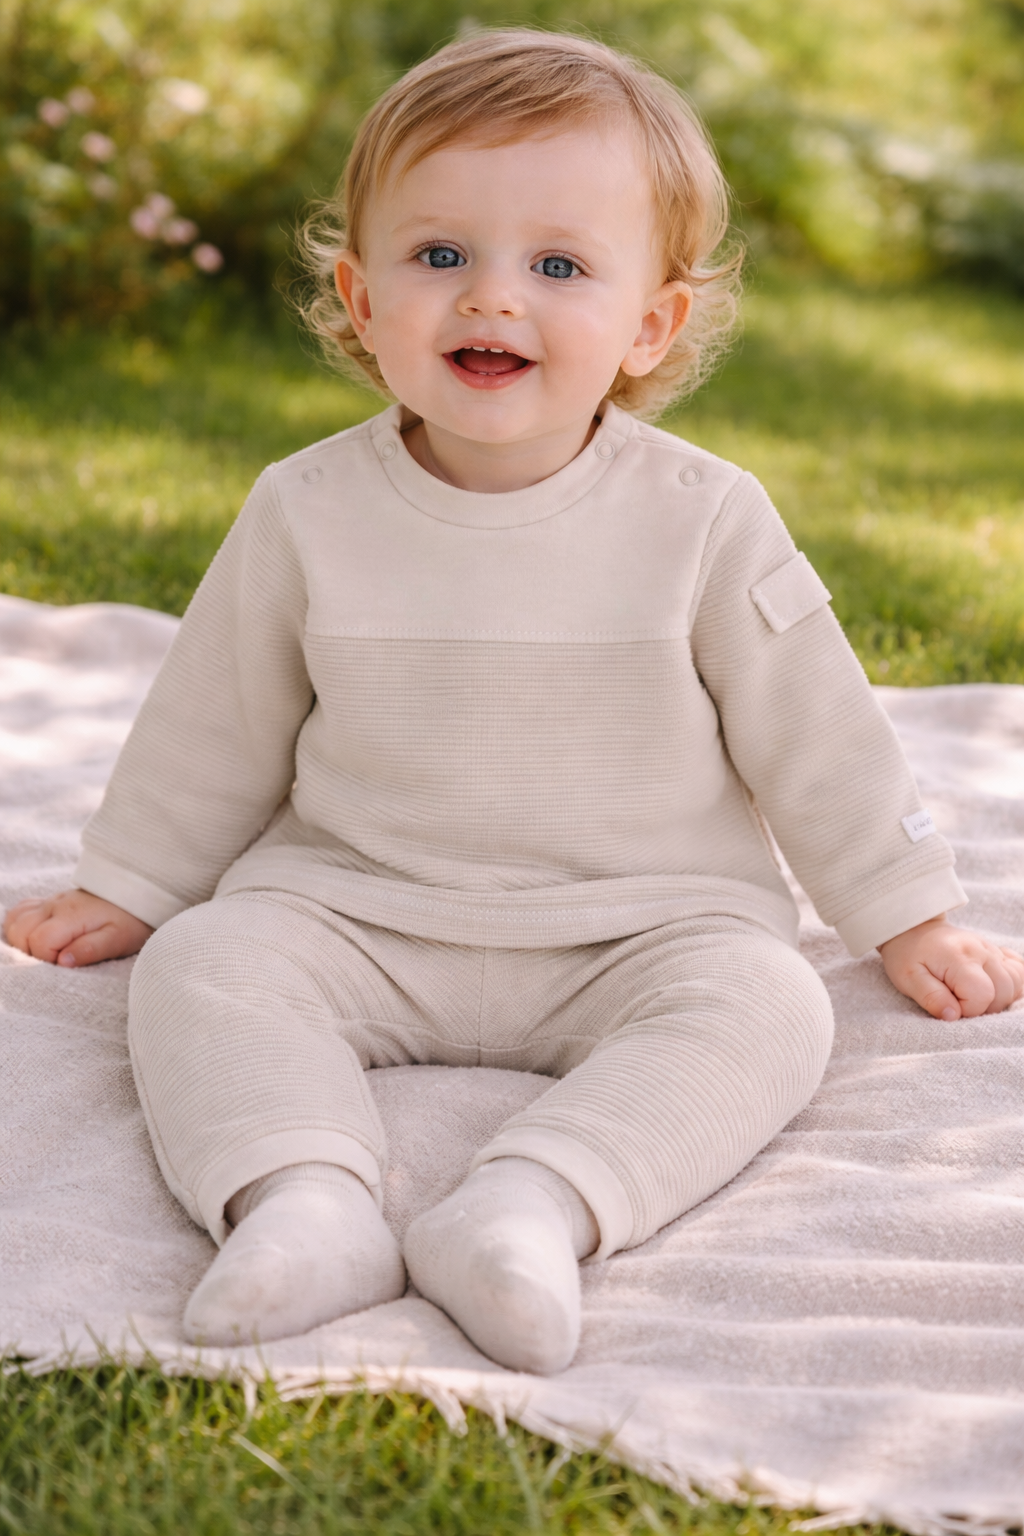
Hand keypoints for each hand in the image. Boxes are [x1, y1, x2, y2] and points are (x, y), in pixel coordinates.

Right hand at [2, 889, 153, 967]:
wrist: (138, 895)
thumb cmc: (131, 921)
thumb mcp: (119, 939)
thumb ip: (91, 949)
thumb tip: (63, 962)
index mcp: (71, 915)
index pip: (39, 941)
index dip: (46, 959)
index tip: (64, 964)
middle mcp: (55, 905)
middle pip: (20, 931)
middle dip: (30, 952)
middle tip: (54, 960)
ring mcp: (50, 902)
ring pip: (15, 921)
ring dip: (22, 940)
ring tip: (45, 952)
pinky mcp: (50, 902)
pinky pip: (21, 911)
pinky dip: (20, 926)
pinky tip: (36, 938)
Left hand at [879, 916, 1023, 1020]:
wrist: (913, 928)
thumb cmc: (908, 955)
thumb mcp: (908, 978)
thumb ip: (931, 997)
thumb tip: (953, 1016)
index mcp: (960, 958)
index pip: (982, 995)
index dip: (967, 1009)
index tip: (948, 1004)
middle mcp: (983, 951)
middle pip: (1004, 991)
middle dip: (984, 1007)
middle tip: (958, 1002)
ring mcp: (993, 950)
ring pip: (1016, 984)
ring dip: (999, 998)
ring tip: (972, 996)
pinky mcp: (997, 952)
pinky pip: (1019, 971)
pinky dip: (1011, 984)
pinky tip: (991, 986)